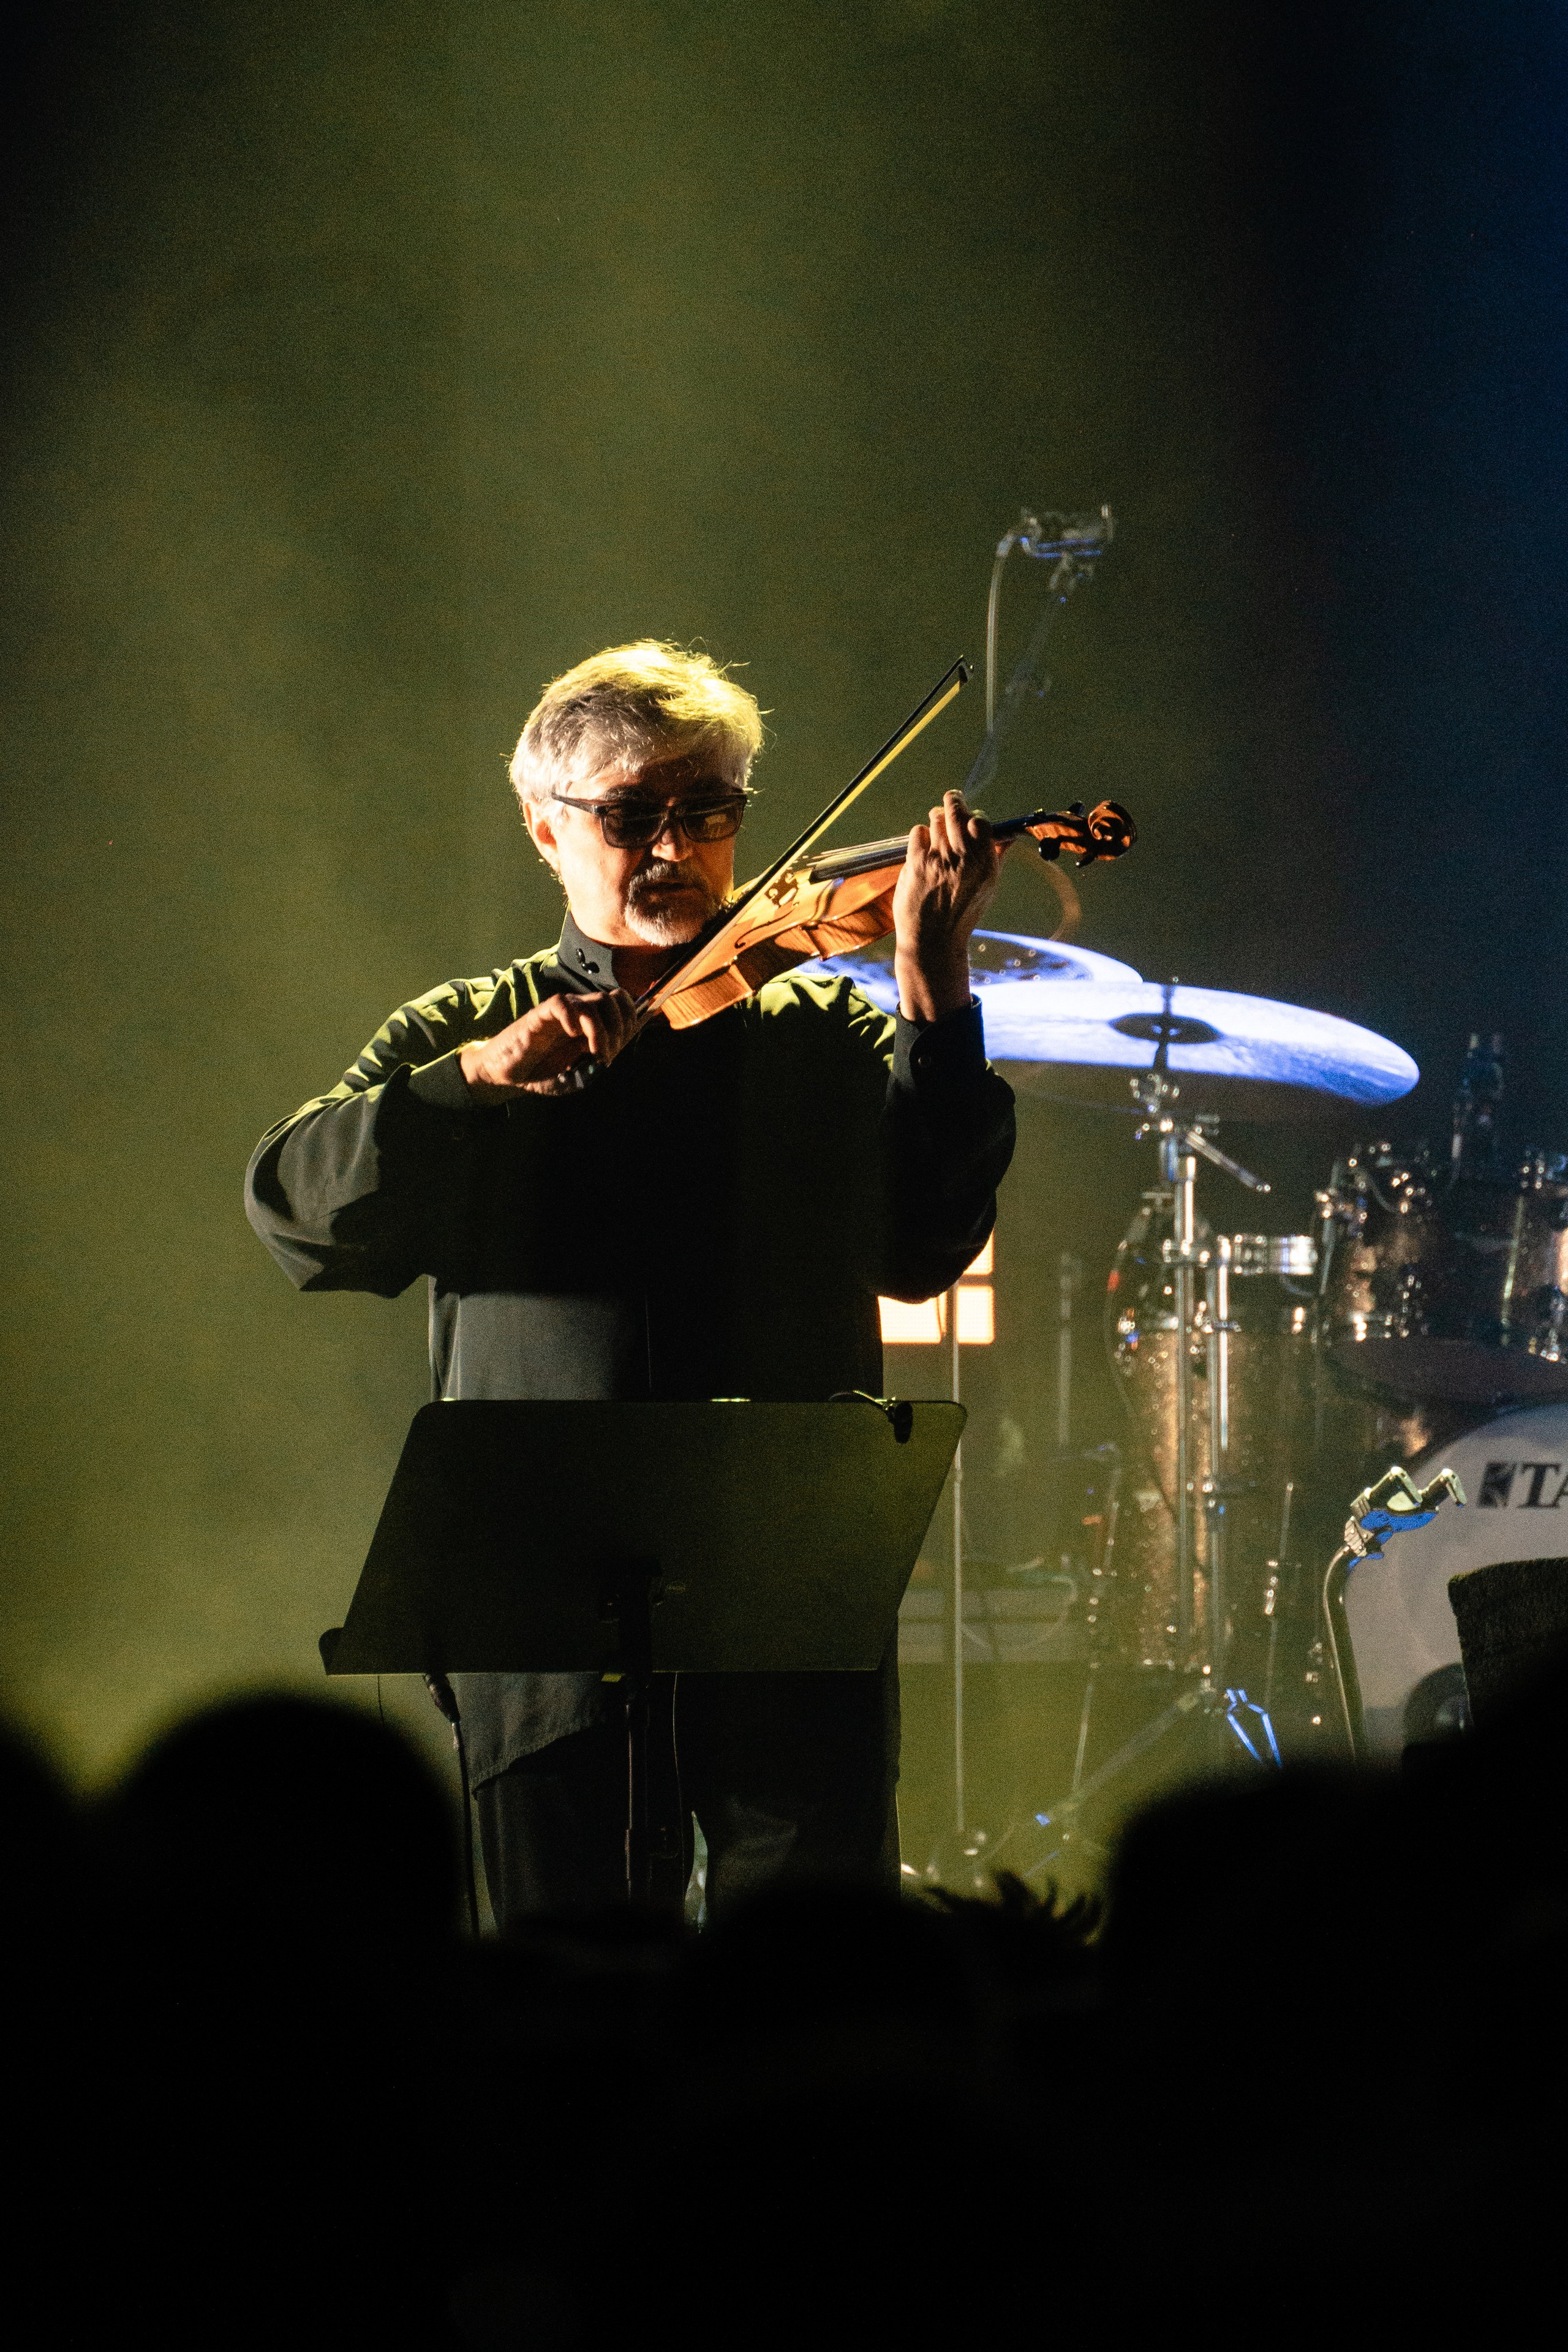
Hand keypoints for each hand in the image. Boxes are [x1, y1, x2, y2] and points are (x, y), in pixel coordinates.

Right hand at [458, 989, 635, 1100]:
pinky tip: (572, 1034)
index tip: (621, 1046)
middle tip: (607, 1054)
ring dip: (600, 1029)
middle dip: (619, 1027)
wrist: (509, 1076)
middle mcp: (579, 1014)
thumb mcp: (577, 1077)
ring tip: (594, 1053)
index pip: (621, 1004)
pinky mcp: (540, 1015)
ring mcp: (561, 1013)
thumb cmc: (543, 1074)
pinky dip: (572, 1016)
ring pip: (592, 1002)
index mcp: (592, 1025)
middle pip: (612, 1000)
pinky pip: (561, 1003)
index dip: (630, 1020)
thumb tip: (612, 1057)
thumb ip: (597, 1065)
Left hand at [891, 791, 1009, 1022]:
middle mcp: (965, 859)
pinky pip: (918, 832)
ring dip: (936, 820)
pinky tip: (922, 849)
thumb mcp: (987, 889)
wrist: (933, 941)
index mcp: (985, 864)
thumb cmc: (960, 914)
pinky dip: (920, 836)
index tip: (968, 816)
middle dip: (953, 801)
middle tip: (951, 798)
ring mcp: (940, 860)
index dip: (973, 816)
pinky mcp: (917, 863)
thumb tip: (1007, 837)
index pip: (981, 823)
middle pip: (957, 812)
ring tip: (935, 833)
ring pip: (936, 820)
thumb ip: (996, 859)